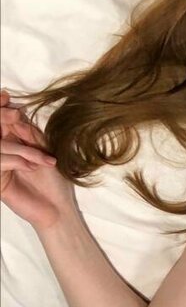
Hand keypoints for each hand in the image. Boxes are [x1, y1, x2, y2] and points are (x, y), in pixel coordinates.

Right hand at [1, 88, 75, 229]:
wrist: (59, 209)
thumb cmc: (54, 181)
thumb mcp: (43, 149)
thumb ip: (28, 132)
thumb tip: (14, 112)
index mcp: (11, 141)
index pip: (0, 120)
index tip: (5, 97)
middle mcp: (1, 152)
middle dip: (1, 118)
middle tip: (15, 116)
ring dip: (23, 150)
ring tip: (43, 161)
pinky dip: (17, 161)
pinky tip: (31, 168)